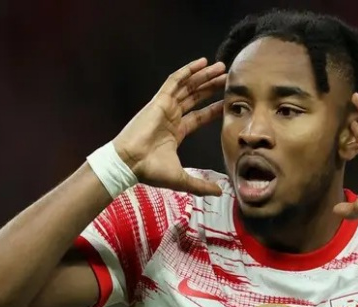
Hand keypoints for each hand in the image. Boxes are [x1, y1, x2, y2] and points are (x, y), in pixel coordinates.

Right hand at [113, 58, 226, 195]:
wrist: (130, 163)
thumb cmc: (150, 171)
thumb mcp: (182, 179)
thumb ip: (201, 185)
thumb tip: (220, 192)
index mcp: (176, 132)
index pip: (199, 116)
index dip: (213, 109)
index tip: (227, 102)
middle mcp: (171, 116)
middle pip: (195, 97)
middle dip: (211, 87)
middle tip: (227, 77)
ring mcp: (164, 107)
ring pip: (188, 86)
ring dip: (203, 76)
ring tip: (220, 67)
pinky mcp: (159, 101)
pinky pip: (174, 81)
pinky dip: (187, 71)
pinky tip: (202, 63)